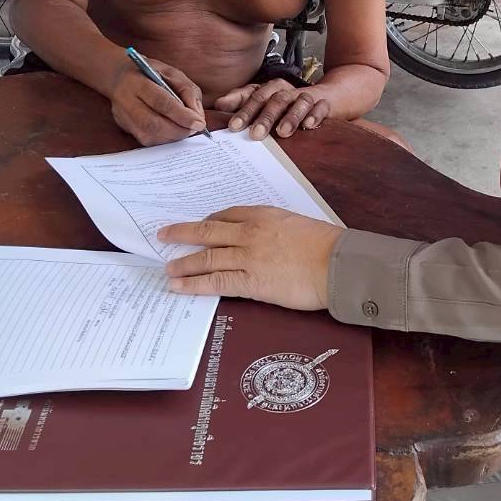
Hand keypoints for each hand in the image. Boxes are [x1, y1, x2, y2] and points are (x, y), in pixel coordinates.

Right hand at [109, 56, 206, 145]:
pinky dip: (164, 140)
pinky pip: (146, 140)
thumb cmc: (150, 73)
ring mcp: (122, 116)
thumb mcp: (172, 73)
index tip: (199, 123)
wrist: (119, 76)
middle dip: (179, 130)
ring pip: (148, 136)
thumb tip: (197, 116)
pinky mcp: (124, 127)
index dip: (182, 116)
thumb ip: (187, 91)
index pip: (161, 102)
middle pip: (153, 124)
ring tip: (185, 129)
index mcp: (138, 81)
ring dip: (172, 137)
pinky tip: (172, 132)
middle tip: (194, 129)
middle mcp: (126, 101)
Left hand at [158, 207, 343, 309]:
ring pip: (206, 257)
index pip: (227, 214)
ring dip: (184, 262)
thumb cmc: (326, 245)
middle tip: (164, 235)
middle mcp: (249, 232)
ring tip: (168, 268)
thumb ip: (275, 229)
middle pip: (208, 231)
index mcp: (263, 215)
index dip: (208, 221)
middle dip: (183, 233)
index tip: (198, 226)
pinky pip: (215, 281)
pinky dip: (194, 283)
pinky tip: (180, 286)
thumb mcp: (296, 224)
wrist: (336, 263)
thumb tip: (266, 240)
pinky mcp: (250, 282)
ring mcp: (247, 257)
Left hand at [214, 79, 331, 139]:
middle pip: (275, 100)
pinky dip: (315, 115)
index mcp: (271, 89)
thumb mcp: (265, 101)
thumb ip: (242, 102)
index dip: (244, 110)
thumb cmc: (290, 103)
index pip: (254, 96)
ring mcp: (307, 97)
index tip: (233, 127)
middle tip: (255, 134)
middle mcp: (288, 90)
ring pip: (299, 102)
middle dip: (265, 117)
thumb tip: (218, 105)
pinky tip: (308, 126)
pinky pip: (321, 107)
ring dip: (291, 116)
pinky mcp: (325, 104)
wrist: (328, 96)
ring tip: (282, 132)